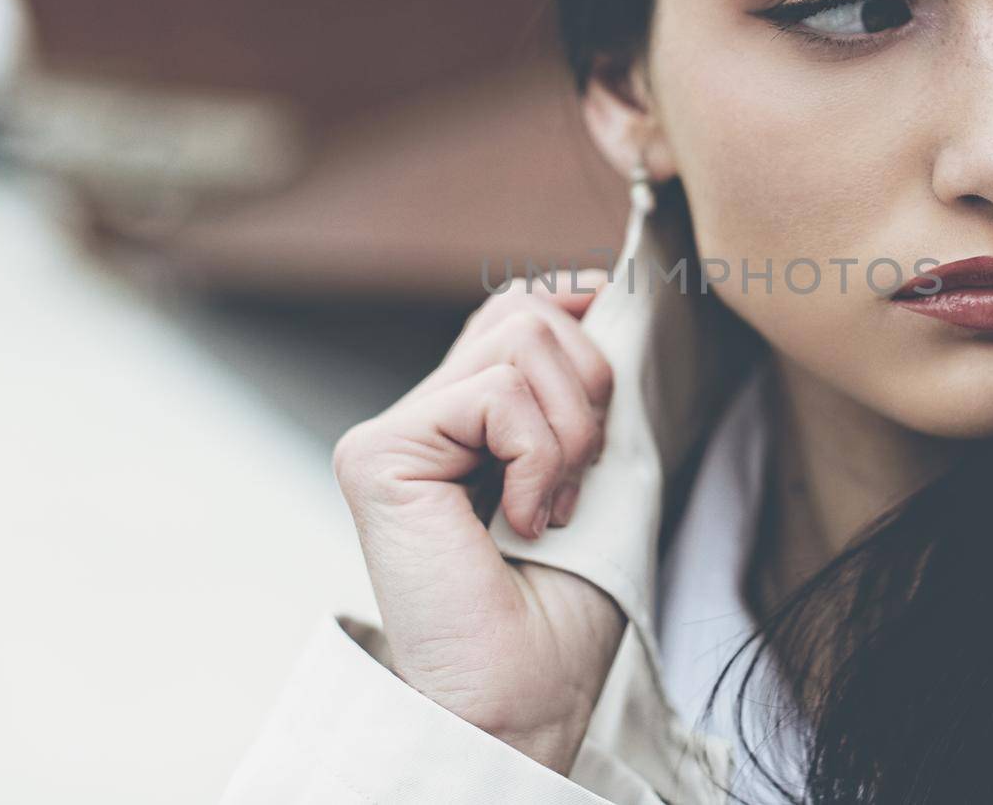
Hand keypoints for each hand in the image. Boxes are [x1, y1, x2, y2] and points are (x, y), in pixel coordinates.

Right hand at [332, 267, 622, 773]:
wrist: (525, 697)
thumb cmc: (562, 609)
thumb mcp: (592, 472)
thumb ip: (579, 392)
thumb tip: (599, 295)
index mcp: (463, 423)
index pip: (512, 311)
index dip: (573, 307)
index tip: (614, 326)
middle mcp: (418, 420)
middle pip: (521, 312)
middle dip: (589, 384)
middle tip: (581, 475)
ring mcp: (392, 435)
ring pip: (518, 339)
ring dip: (569, 431)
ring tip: (552, 506)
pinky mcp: (378, 454)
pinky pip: (497, 395)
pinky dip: (537, 457)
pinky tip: (519, 521)